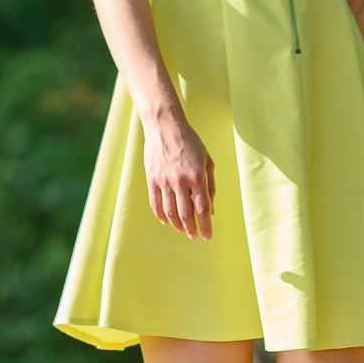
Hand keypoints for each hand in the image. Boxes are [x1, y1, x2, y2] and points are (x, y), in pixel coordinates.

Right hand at [143, 111, 214, 239]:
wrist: (165, 126)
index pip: (202, 209)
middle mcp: (180, 181)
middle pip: (185, 214)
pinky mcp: (152, 179)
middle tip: (194, 236)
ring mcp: (164, 181)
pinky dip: (160, 215)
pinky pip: (155, 203)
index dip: (205, 225)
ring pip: (169, 212)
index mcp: (197, 177)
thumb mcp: (207, 160)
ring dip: (177, 224)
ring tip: (182, 230)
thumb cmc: (190, 142)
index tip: (208, 236)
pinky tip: (166, 220)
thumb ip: (210, 185)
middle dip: (191, 229)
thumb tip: (211, 209)